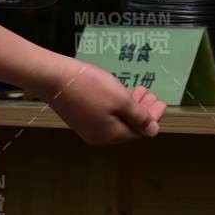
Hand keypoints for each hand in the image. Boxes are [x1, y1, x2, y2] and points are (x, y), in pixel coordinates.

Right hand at [47, 61, 165, 143]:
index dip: (153, 118)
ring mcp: (87, 127)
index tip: (162, 103)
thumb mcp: (120, 100)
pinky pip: (105, 114)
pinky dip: (117, 104)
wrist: (52, 77)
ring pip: (116, 119)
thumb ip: (138, 117)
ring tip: (140, 90)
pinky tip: (121, 92)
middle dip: (143, 111)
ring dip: (130, 105)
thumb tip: (152, 131)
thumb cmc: (90, 87)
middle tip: (153, 95)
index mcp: (111, 135)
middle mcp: (99, 136)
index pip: (139, 131)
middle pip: (128, 126)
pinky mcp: (79, 116)